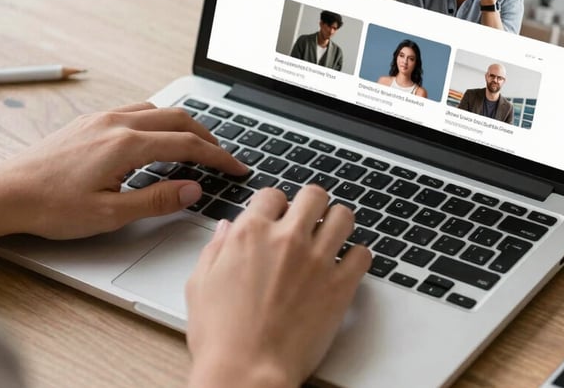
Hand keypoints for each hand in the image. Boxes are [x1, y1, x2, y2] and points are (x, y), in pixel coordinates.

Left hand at [0, 101, 247, 239]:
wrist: (6, 191)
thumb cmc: (51, 206)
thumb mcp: (110, 214)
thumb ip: (157, 199)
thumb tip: (193, 189)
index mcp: (127, 144)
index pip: (188, 145)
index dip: (219, 157)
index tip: (237, 167)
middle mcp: (118, 122)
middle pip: (180, 119)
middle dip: (208, 137)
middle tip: (223, 157)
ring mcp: (104, 117)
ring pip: (159, 110)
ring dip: (184, 125)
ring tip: (196, 146)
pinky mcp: (91, 120)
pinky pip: (138, 110)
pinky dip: (160, 120)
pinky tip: (157, 138)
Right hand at [185, 185, 371, 387]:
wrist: (247, 373)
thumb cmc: (221, 337)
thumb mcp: (200, 285)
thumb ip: (215, 249)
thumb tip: (226, 229)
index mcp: (251, 233)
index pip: (273, 194)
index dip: (275, 204)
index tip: (277, 215)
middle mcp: (287, 239)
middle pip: (314, 194)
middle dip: (311, 203)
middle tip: (308, 219)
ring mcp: (317, 260)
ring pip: (343, 216)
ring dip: (337, 222)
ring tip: (331, 236)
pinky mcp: (340, 286)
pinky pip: (363, 255)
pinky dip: (357, 257)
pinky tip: (346, 266)